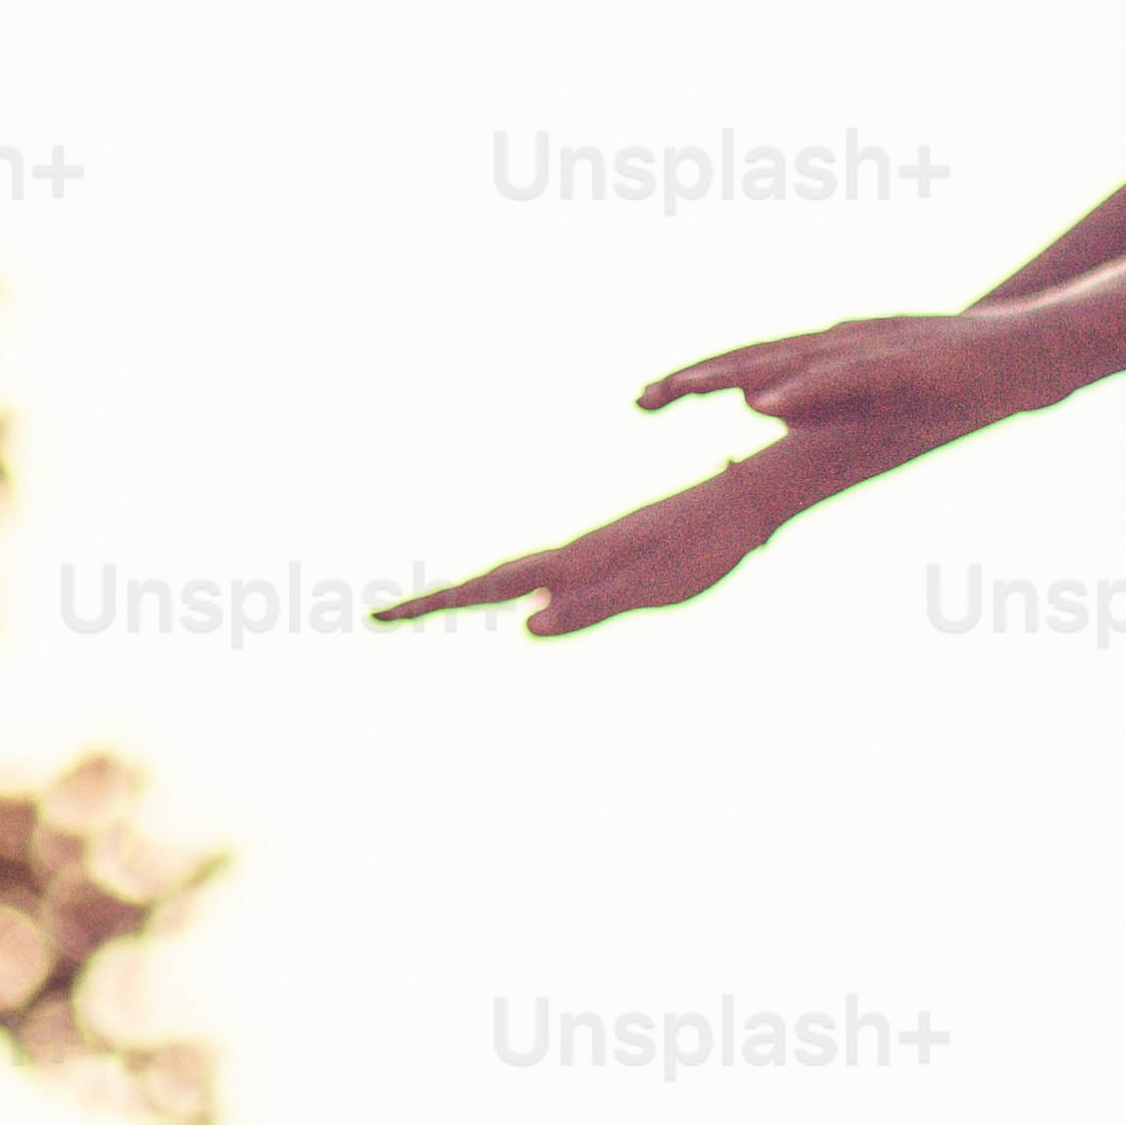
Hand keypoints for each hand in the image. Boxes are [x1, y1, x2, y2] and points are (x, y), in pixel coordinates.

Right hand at [378, 441, 841, 642]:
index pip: (491, 586)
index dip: (436, 602)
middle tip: (381, 615)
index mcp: (574, 561)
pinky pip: (544, 575)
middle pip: (490, 579)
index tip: (383, 613)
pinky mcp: (610, 555)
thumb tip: (524, 625)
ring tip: (428, 607)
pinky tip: (518, 597)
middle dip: (436, 599)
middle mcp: (573, 554)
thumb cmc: (707, 546)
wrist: (743, 499)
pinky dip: (508, 587)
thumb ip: (590, 606)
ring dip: (468, 592)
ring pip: (514, 575)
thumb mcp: (653, 585)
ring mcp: (589, 553)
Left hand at [636, 298, 1085, 487]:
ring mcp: (877, 349)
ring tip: (679, 390)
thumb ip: (825, 402)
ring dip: (731, 372)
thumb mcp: (885, 395)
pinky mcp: (910, 364)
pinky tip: (764, 401)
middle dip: (694, 376)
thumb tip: (760, 411)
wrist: (1046, 343)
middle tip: (636, 398)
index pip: (752, 363)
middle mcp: (845, 342)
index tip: (641, 399)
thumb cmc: (968, 373)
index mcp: (835, 354)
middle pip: (755, 355)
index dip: (695, 379)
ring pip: (790, 358)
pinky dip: (801, 387)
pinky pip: (848, 376)